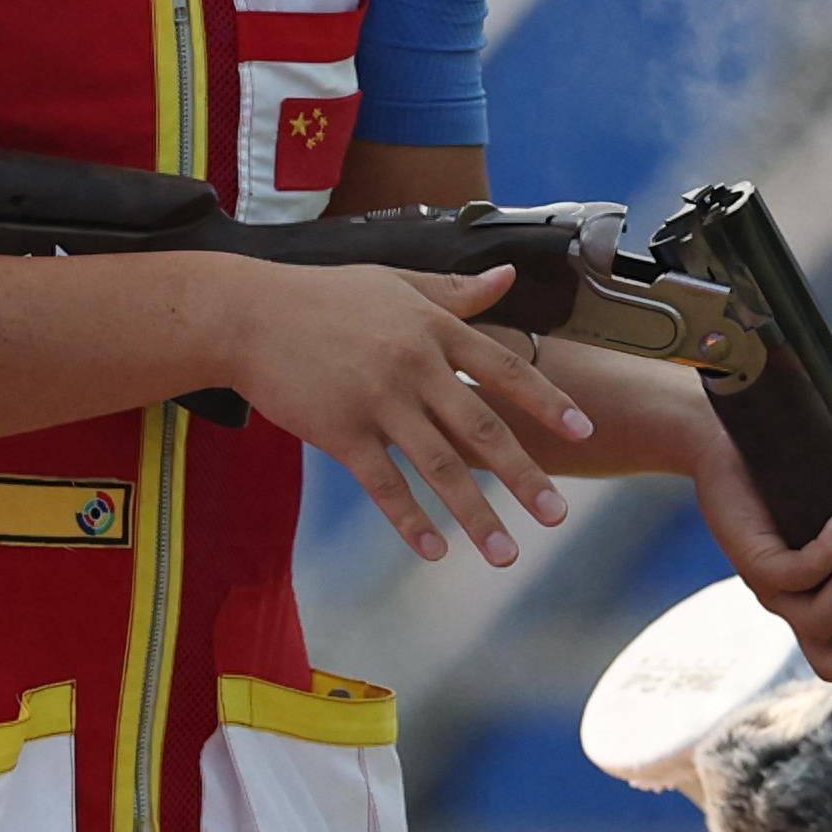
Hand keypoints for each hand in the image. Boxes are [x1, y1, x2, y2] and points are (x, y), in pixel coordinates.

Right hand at [221, 261, 594, 566]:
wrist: (248, 315)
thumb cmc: (323, 296)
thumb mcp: (395, 281)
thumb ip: (455, 289)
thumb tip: (508, 277)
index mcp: (432, 326)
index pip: (504, 367)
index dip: (546, 401)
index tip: (582, 431)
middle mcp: (414, 363)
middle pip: (482, 426)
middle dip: (524, 476)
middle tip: (557, 516)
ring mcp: (377, 399)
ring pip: (439, 465)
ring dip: (475, 515)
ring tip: (505, 554)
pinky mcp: (340, 430)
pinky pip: (384, 484)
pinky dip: (411, 519)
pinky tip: (434, 549)